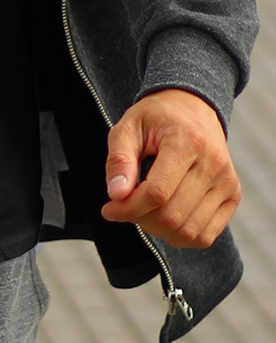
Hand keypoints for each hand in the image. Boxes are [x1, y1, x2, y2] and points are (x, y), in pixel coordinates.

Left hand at [101, 88, 240, 248]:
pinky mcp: (233, 195)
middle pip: (172, 215)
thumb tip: (116, 194)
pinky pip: (206, 235)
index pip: (157, 192)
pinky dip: (180, 236)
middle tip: (124, 206)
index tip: (109, 208)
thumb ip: (119, 159)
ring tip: (143, 209)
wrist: (191, 106)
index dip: (129, 207)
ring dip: (158, 229)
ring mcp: (227, 182)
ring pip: (189, 231)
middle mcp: (214, 164)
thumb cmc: (155, 117)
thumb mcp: (128, 127)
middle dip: (140, 218)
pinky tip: (162, 217)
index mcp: (187, 141)